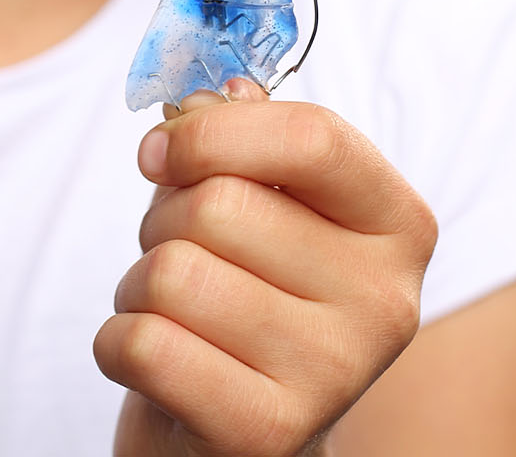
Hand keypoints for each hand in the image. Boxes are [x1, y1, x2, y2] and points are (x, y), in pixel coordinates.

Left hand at [93, 79, 437, 456]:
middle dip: (163, 225)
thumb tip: (208, 92)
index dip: (210, 132)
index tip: (159, 151)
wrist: (237, 432)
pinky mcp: (266, 432)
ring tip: (176, 317)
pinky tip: (158, 364)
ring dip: (139, 289)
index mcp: (397, 226)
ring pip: (172, 274)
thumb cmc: (241, 299)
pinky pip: (141, 343)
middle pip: (219, 207)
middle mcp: (387, 303)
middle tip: (179, 262)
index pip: (311, 138)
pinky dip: (118, 345)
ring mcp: (335, 375)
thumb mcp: (254, 209)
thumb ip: (235, 142)